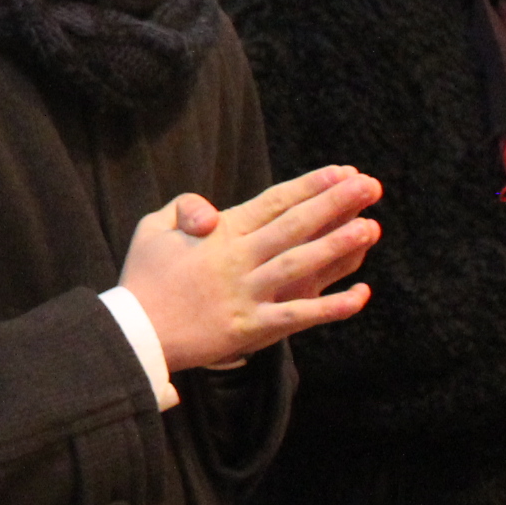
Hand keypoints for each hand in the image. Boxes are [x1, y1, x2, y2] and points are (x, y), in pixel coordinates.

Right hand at [119, 166, 382, 373]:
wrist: (134, 332)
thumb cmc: (144, 276)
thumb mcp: (152, 228)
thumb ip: (185, 206)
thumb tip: (213, 211)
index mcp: (219, 233)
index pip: (272, 202)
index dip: (309, 186)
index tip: (342, 172)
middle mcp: (237, 259)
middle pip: (294, 226)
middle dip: (335, 204)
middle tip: (371, 187)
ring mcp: (246, 293)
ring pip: (299, 264)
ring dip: (337, 246)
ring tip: (371, 228)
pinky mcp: (250, 327)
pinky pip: (297, 315)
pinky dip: (330, 307)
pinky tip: (360, 295)